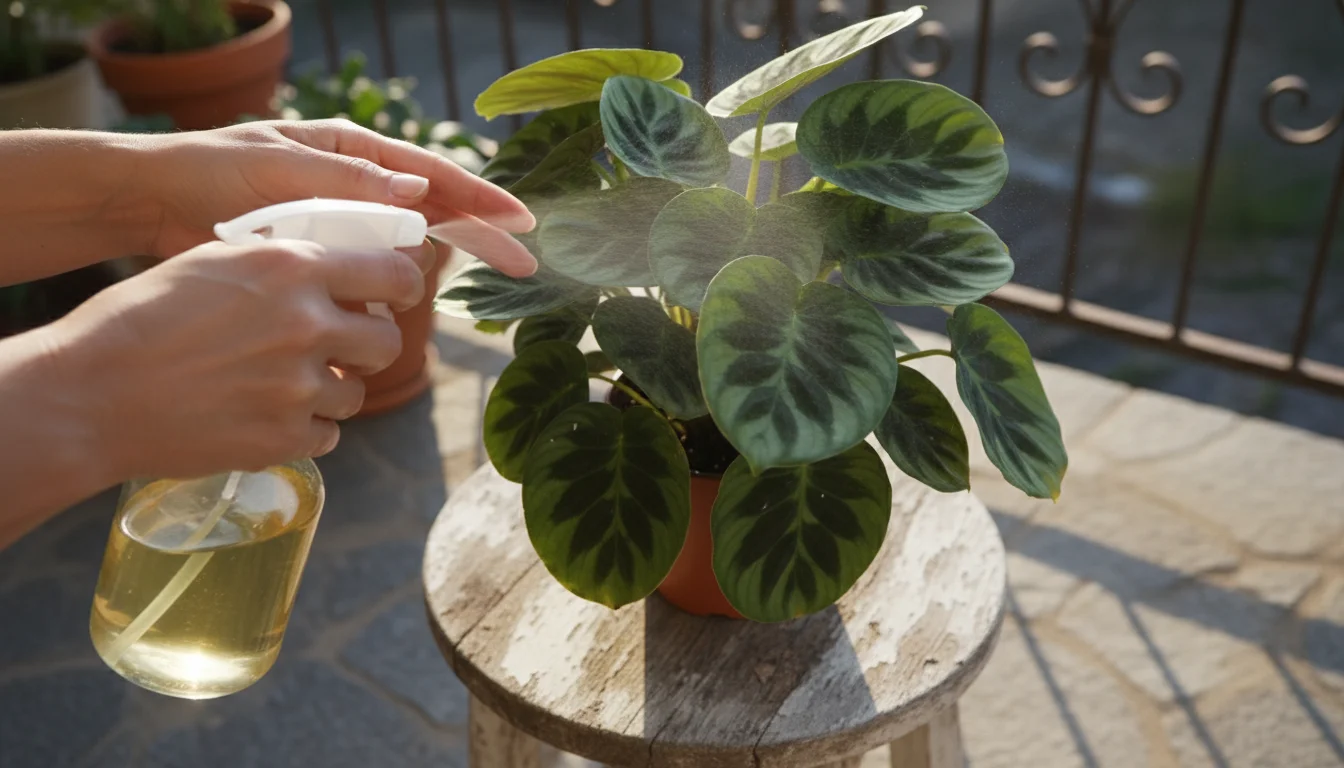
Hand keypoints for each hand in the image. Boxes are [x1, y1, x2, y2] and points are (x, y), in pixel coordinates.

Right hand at [35, 237, 434, 480]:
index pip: (392, 273)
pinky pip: (327, 434)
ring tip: (283, 383)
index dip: (403, 286)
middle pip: (386, 342)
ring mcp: (299, 388)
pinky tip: (266, 414)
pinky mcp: (284, 439)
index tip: (399, 296)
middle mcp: (307, 326)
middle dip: (370, 345)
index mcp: (292, 269)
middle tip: (343, 347)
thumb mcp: (215, 261)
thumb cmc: (143, 318)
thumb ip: (284, 263)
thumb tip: (339, 269)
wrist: (93, 394)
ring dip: (332, 389)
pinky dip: (305, 428)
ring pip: (356, 393)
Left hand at [142, 119, 536, 275]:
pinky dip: (386, 297)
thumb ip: (348, 181)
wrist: (153, 203)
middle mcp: (357, 187)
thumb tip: (418, 191)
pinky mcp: (322, 262)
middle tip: (525, 265)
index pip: (432, 175)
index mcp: (353, 153)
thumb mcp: (280, 168)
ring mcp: (342, 226)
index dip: (479, 198)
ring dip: (427, 272)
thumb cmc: (211, 171)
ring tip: (447, 290)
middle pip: (435, 213)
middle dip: (481, 236)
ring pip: (406, 252)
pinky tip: (394, 316)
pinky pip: (369, 279)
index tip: (519, 222)